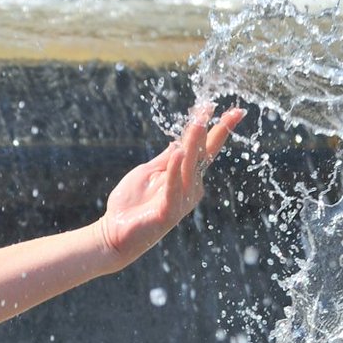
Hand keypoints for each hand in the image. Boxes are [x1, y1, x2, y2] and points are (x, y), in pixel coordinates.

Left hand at [98, 103, 245, 265]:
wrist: (114, 233)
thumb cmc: (131, 203)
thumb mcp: (149, 173)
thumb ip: (165, 159)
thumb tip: (180, 141)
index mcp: (185, 176)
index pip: (204, 148)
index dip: (215, 128)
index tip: (229, 109)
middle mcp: (189, 187)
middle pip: (203, 154)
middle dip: (215, 132)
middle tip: (228, 111)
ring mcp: (181, 200)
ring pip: (190, 167)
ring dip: (194, 143)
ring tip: (199, 122)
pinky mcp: (168, 212)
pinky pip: (174, 188)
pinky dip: (175, 171)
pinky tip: (178, 152)